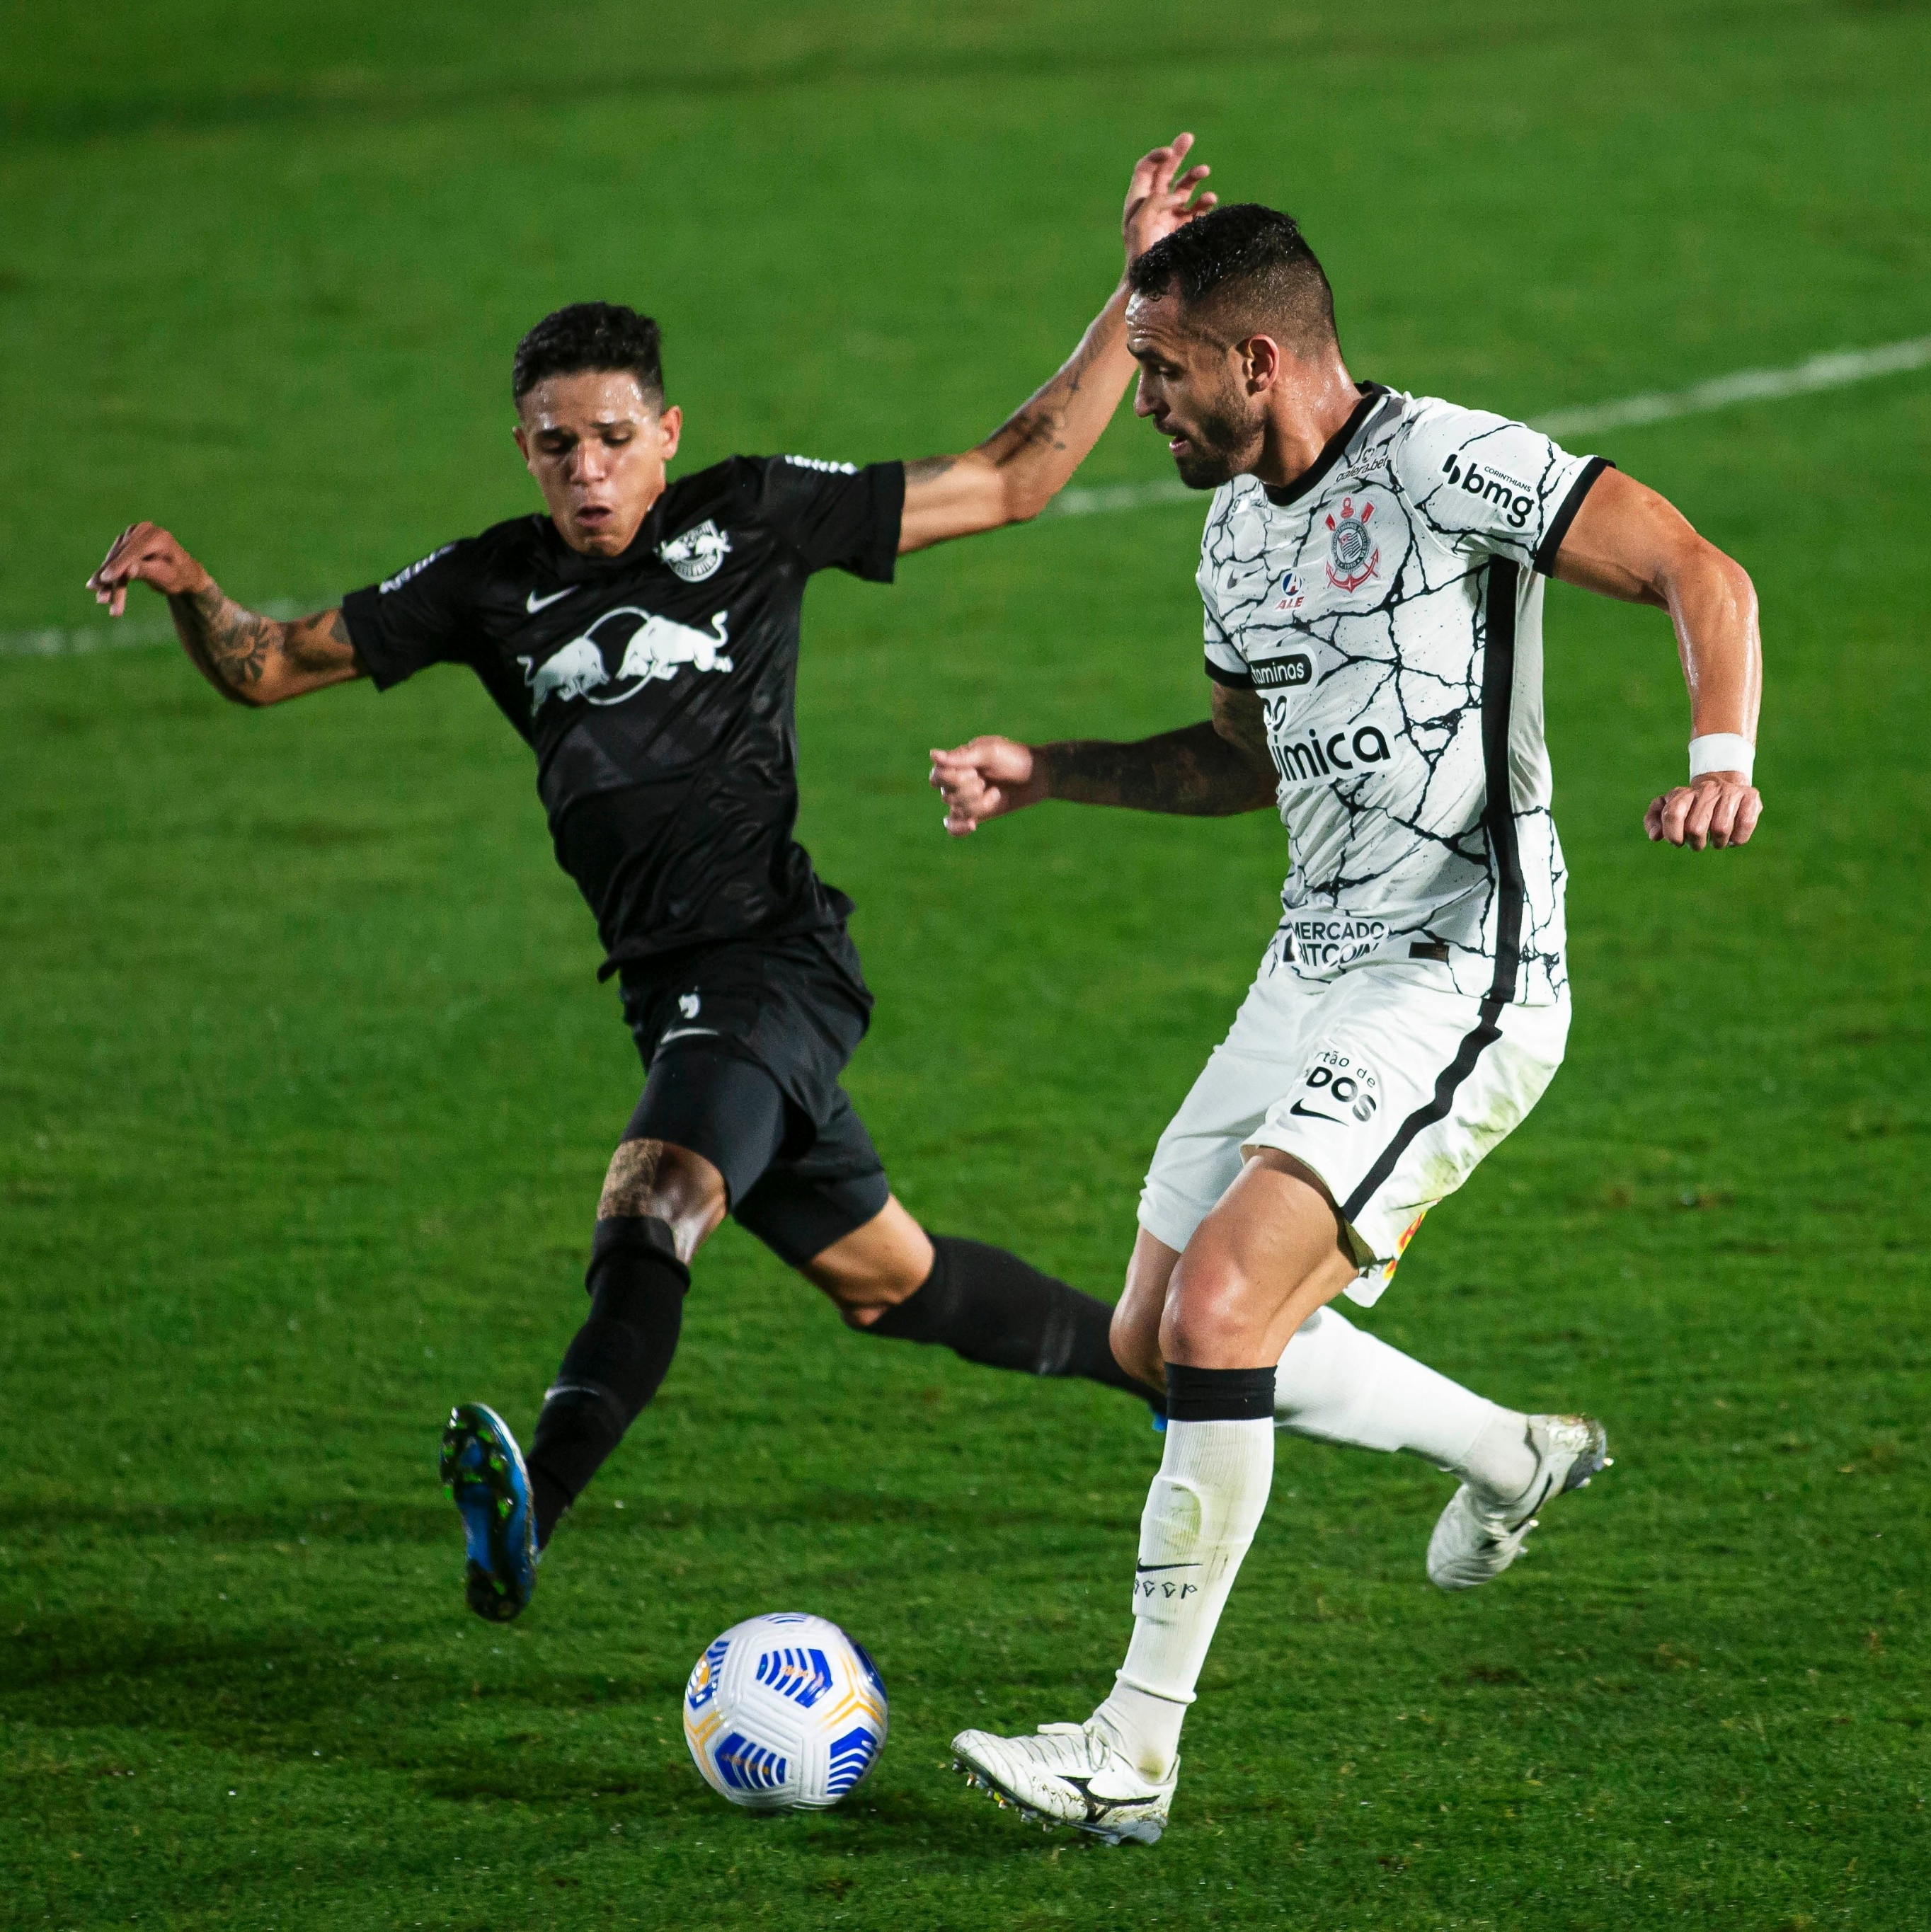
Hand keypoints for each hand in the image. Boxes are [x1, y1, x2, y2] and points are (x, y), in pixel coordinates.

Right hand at [86, 521, 209, 616]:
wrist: (183, 573)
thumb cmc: (179, 576)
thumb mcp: (167, 576)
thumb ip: (147, 571)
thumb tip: (128, 571)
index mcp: (157, 536)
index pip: (133, 551)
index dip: (118, 566)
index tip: (105, 579)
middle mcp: (143, 531)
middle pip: (121, 558)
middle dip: (111, 580)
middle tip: (101, 600)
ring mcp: (132, 535)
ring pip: (114, 561)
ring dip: (107, 582)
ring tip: (101, 601)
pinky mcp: (125, 542)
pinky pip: (114, 562)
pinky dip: (109, 577)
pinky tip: (101, 591)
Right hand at [928, 735, 1047, 836]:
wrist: (1040, 776)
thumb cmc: (1015, 758)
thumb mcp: (989, 753)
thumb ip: (961, 757)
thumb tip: (932, 754)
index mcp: (958, 762)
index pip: (937, 776)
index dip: (953, 779)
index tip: (974, 773)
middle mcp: (958, 781)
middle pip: (947, 795)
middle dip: (970, 791)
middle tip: (987, 781)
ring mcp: (966, 799)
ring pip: (957, 811)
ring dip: (979, 804)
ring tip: (996, 794)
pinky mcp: (977, 814)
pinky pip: (954, 827)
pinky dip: (959, 828)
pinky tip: (972, 825)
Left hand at [1122, 132, 1216, 263]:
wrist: (1152, 284)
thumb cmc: (1141, 256)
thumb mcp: (1139, 224)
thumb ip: (1154, 202)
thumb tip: (1176, 196)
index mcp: (1138, 202)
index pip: (1146, 169)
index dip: (1157, 156)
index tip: (1169, 152)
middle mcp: (1154, 206)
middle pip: (1165, 171)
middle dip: (1177, 153)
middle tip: (1188, 137)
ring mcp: (1170, 216)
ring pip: (1184, 188)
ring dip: (1194, 176)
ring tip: (1205, 170)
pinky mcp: (1184, 229)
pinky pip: (1197, 209)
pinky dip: (1205, 202)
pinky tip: (1210, 199)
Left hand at [1645, 772, 1761, 848]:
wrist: (1724, 785)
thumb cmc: (1692, 805)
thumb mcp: (1668, 807)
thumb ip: (1653, 819)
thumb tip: (1654, 836)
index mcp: (1684, 793)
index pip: (1672, 814)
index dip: (1672, 834)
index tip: (1677, 841)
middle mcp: (1707, 790)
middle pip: (1695, 828)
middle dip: (1695, 842)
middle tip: (1698, 841)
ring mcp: (1731, 792)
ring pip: (1720, 829)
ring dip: (1717, 842)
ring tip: (1716, 839)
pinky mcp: (1751, 797)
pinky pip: (1744, 825)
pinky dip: (1737, 839)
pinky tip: (1733, 837)